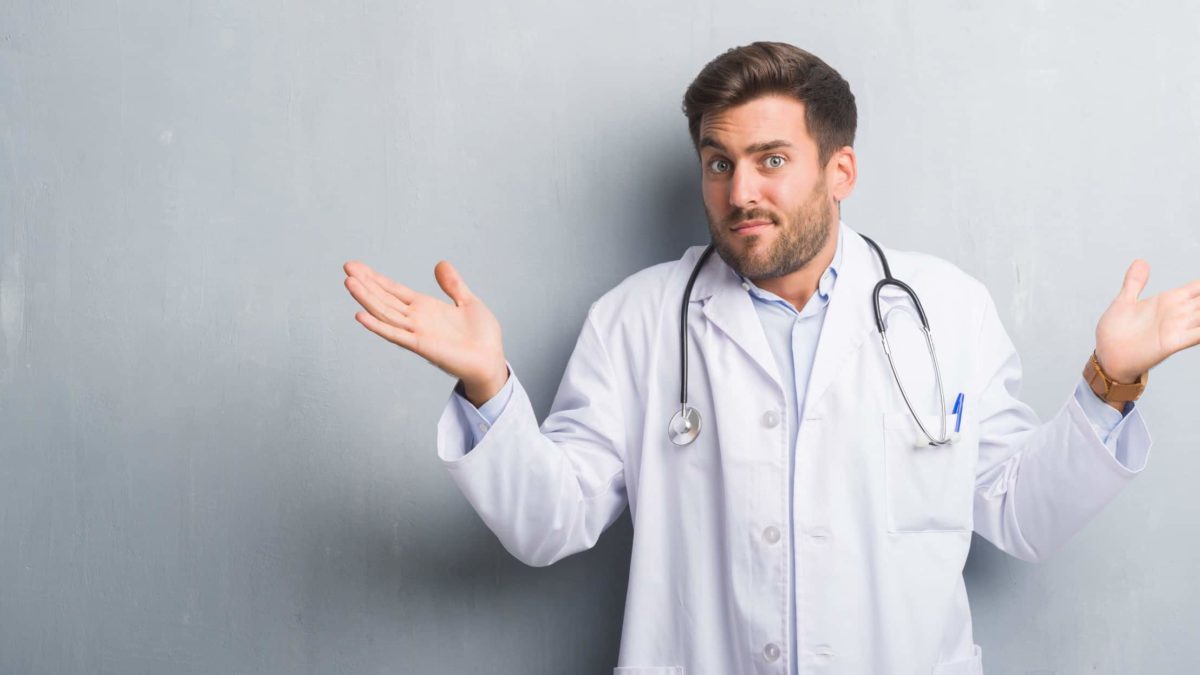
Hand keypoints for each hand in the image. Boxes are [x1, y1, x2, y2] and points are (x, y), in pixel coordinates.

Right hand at [343, 260, 508, 404]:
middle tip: (346, 268)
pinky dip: (378, 326)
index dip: (375, 278)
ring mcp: (417, 332)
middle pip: (384, 299)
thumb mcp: (468, 302)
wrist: (492, 360)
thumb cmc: (482, 336)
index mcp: (425, 308)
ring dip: (367, 299)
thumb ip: (453, 284)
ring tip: (349, 283)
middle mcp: (417, 319)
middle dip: (366, 283)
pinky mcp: (422, 346)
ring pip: (385, 313)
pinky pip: (396, 334)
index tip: (356, 267)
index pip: (394, 290)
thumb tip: (440, 264)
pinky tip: (361, 316)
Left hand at [1094, 259, 1199, 381]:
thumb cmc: (1115, 332)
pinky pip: (1198, 335)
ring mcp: (1178, 327)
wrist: (1106, 356)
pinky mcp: (1172, 342)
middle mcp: (1178, 313)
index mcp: (1169, 301)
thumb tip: (1141, 262)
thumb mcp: (1124, 301)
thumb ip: (1135, 283)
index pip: (1199, 287)